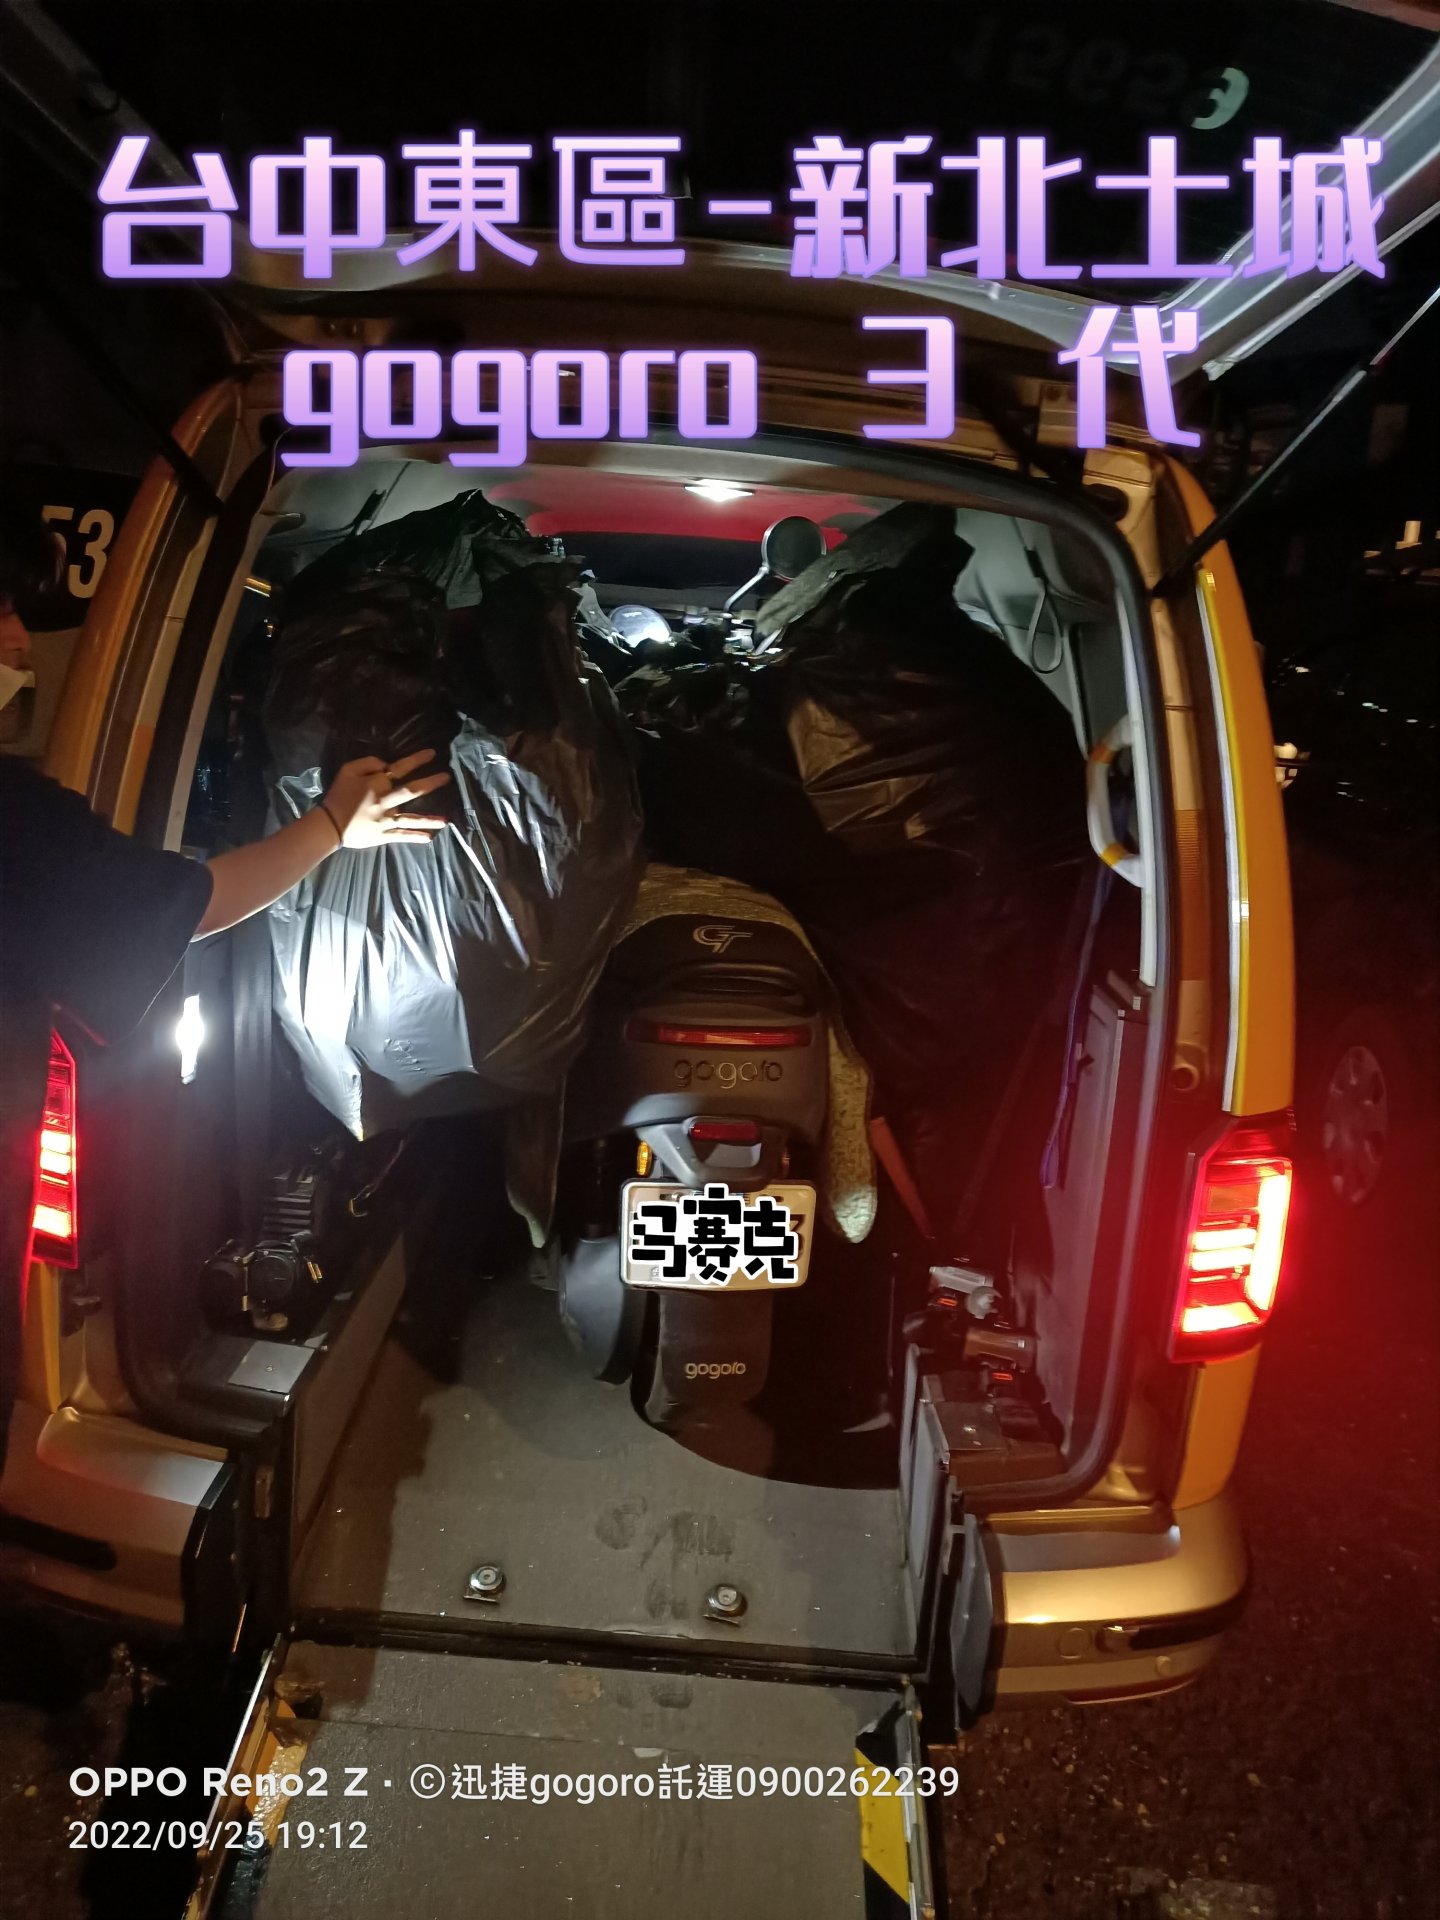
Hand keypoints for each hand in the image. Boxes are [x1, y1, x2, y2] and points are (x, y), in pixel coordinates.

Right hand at [322, 750, 450, 848]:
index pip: (402, 768)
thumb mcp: (348, 770)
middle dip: (431, 783)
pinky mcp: (383, 835)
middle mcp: (386, 801)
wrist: (329, 824)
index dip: (418, 760)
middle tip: (447, 778)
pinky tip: (429, 838)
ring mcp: (386, 820)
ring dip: (429, 819)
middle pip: (412, 790)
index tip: (432, 754)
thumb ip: (368, 763)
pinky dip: (415, 837)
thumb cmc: (338, 794)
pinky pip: (402, 836)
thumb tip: (386, 765)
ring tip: (446, 820)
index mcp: (377, 783)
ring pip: (412, 818)